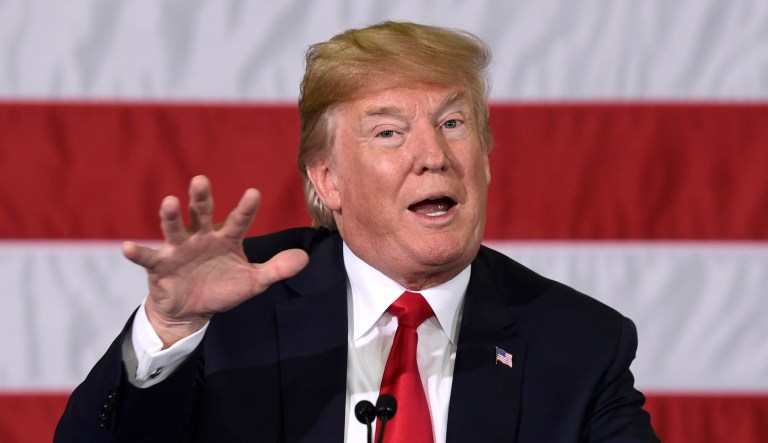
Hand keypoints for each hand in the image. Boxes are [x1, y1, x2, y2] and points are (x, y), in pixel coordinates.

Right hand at [122, 175, 308, 346]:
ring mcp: (179, 249)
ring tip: (170, 202)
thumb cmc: (223, 288)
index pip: (239, 220)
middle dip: (201, 198)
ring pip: (175, 228)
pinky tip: (127, 247)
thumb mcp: (253, 282)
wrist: (192, 310)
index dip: (246, 208)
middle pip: (202, 213)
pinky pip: (147, 257)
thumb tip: (304, 258)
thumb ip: (276, 269)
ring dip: (171, 216)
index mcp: (226, 238)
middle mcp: (201, 237)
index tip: (254, 192)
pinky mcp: (159, 265)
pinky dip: (137, 252)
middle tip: (201, 181)